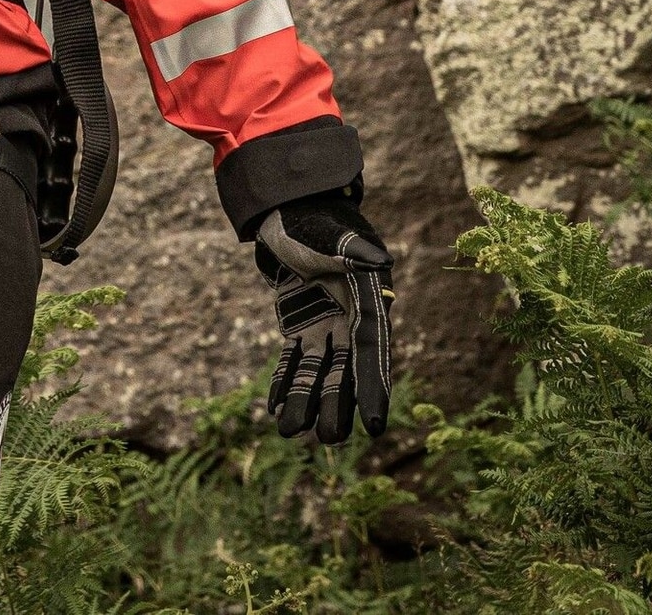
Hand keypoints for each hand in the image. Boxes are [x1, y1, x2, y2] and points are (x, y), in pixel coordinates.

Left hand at [256, 190, 393, 442]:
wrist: (291, 211)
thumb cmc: (317, 221)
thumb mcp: (335, 236)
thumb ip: (354, 253)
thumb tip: (378, 263)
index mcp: (368, 301)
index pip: (372, 350)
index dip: (374, 388)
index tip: (375, 425)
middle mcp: (350, 320)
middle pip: (345, 370)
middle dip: (336, 404)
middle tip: (329, 439)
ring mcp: (324, 325)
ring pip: (317, 372)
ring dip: (305, 400)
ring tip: (290, 432)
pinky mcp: (299, 325)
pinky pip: (293, 360)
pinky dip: (284, 382)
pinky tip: (273, 410)